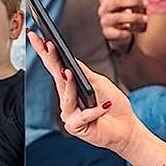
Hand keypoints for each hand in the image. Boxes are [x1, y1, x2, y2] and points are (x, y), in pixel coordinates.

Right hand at [27, 29, 139, 152]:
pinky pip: (82, 115)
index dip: (46, 52)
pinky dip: (94, 110)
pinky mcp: (76, 128)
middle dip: (49, 59)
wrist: (127, 128)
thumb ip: (84, 73)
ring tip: (68, 71)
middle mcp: (67, 100)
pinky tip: (103, 106)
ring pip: (66, 97)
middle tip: (44, 43)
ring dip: (69, 84)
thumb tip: (70, 59)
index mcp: (71, 87)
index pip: (56, 66)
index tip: (38, 37)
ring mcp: (69, 115)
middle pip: (56, 77)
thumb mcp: (99, 82)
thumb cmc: (114, 105)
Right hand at [97, 0, 146, 49]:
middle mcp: (103, 7)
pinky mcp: (107, 33)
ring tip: (146, 18)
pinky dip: (124, 32)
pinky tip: (131, 32)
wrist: (119, 32)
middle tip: (147, 3)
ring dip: (134, 17)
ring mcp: (104, 20)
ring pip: (118, 17)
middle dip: (134, 1)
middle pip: (117, 1)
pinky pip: (116, 33)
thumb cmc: (125, 11)